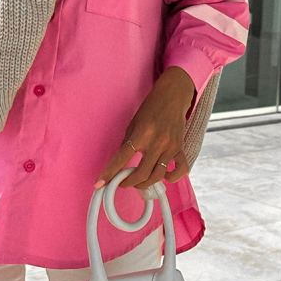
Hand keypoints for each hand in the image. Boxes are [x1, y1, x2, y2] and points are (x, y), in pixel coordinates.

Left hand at [97, 66, 195, 190]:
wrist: (173, 96)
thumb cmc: (151, 108)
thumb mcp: (134, 123)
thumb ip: (128, 143)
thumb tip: (120, 163)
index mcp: (142, 133)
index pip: (122, 157)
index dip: (110, 172)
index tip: (100, 183)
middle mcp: (157, 142)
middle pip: (141, 173)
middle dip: (128, 183)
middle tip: (121, 183)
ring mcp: (171, 147)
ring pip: (158, 175)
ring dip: (145, 184)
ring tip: (138, 182)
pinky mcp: (181, 149)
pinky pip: (181, 170)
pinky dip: (172, 178)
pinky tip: (163, 176)